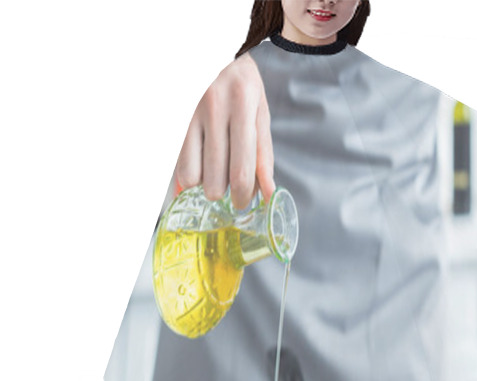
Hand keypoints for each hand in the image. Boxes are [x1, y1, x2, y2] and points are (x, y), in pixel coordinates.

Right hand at [174, 53, 275, 210]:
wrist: (210, 46)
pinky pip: (175, 161)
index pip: (241, 171)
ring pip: (190, 176)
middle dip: (223, 195)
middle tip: (228, 190)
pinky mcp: (172, 117)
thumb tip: (269, 193)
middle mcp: (213, 108)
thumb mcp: (260, 110)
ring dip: (202, 185)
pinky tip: (196, 167)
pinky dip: (185, 174)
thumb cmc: (240, 82)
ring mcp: (187, 111)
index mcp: (242, 105)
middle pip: (214, 180)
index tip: (244, 203)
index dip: (244, 197)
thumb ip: (264, 153)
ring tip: (211, 175)